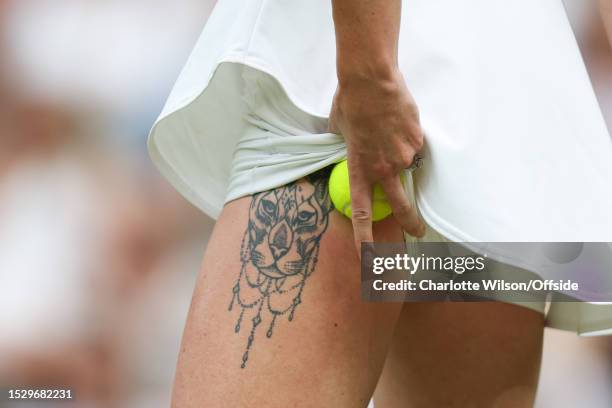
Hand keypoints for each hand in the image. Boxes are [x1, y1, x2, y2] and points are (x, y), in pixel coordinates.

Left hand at [328, 68, 425, 254]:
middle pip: (402, 205)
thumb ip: (346, 144)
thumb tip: (348, 143)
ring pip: (407, 164)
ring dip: (400, 152)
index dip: (364, 237)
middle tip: (418, 231)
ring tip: (388, 127)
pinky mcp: (418, 140)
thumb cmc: (350, 102)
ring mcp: (404, 155)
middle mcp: (384, 168)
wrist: (372, 79)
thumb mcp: (339, 129)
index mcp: (360, 169)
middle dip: (412, 222)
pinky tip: (398, 119)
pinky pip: (414, 144)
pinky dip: (407, 136)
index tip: (368, 257)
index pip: (361, 211)